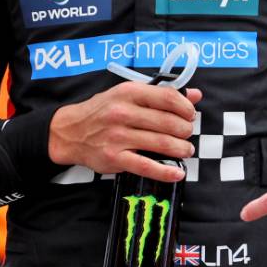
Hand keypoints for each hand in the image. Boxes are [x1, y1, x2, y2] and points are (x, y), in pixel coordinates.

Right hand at [48, 83, 201, 181]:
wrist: (70, 131)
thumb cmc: (104, 110)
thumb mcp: (129, 94)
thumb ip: (162, 94)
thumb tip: (196, 95)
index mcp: (129, 92)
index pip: (168, 98)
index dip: (186, 108)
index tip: (190, 115)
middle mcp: (123, 113)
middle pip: (168, 122)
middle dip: (185, 130)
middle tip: (187, 134)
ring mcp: (118, 136)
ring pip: (161, 143)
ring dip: (181, 149)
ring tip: (186, 150)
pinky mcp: (114, 158)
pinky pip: (145, 166)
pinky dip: (165, 172)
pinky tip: (177, 173)